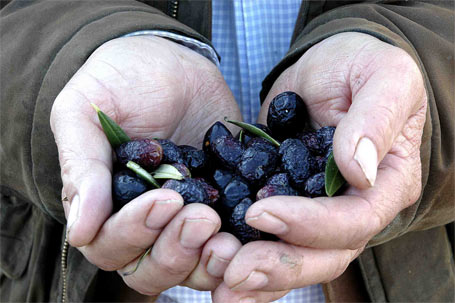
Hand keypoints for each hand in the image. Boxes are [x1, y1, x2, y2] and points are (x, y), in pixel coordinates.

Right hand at [51, 36, 241, 295]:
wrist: (171, 61)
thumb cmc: (119, 81)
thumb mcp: (84, 111)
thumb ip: (81, 166)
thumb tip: (80, 231)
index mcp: (106, 207)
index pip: (110, 245)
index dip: (134, 232)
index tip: (164, 198)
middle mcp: (146, 223)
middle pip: (152, 269)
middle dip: (175, 250)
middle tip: (202, 217)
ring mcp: (186, 218)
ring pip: (192, 267)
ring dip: (208, 261)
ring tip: (226, 238)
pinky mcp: (222, 205)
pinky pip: (231, 243)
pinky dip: (241, 248)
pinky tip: (251, 236)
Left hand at [212, 32, 426, 301]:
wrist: (328, 67)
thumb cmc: (360, 64)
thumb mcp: (382, 75)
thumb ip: (375, 119)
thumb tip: (359, 171)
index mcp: (387, 182)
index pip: (355, 220)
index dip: (311, 225)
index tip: (262, 211)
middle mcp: (355, 207)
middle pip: (326, 255)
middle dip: (280, 265)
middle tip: (235, 271)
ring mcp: (320, 211)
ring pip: (297, 259)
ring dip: (260, 277)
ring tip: (221, 284)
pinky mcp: (288, 205)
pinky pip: (272, 242)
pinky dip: (245, 257)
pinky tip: (215, 269)